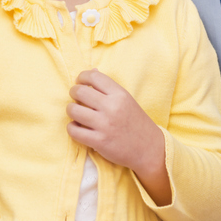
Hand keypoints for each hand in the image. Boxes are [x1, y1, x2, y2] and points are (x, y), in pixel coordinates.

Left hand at [67, 69, 168, 202]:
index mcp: (120, 94)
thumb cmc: (136, 123)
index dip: (82, 77)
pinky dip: (72, 128)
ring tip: (76, 113)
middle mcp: (112, 107)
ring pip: (73, 110)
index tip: (80, 82)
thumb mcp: (127, 100)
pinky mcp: (99, 141)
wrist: (149, 149)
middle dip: (73, 93)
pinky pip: (73, 130)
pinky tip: (77, 127)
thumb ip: (109, 88)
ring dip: (71, 110)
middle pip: (79, 91)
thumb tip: (92, 71)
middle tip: (76, 98)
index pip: (93, 76)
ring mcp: (105, 125)